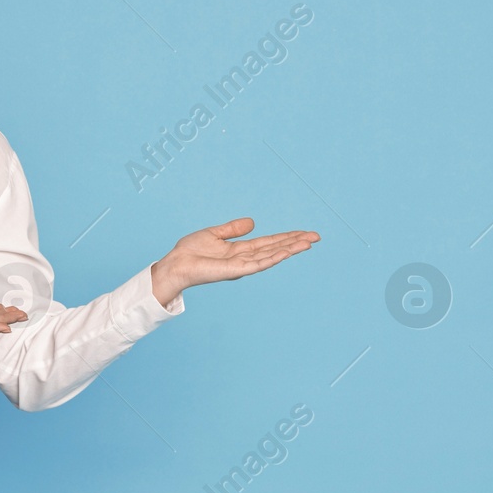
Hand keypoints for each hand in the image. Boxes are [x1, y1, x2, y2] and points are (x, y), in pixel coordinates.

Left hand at [149, 217, 319, 306]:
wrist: (176, 264)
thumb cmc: (190, 251)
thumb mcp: (215, 234)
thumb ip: (234, 229)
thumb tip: (253, 222)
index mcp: (241, 250)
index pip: (270, 242)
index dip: (287, 237)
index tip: (305, 233)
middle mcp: (245, 258)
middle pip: (276, 248)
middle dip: (296, 242)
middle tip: (317, 236)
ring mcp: (242, 265)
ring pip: (272, 255)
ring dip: (291, 249)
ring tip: (308, 242)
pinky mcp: (236, 270)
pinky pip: (259, 263)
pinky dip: (274, 257)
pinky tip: (287, 252)